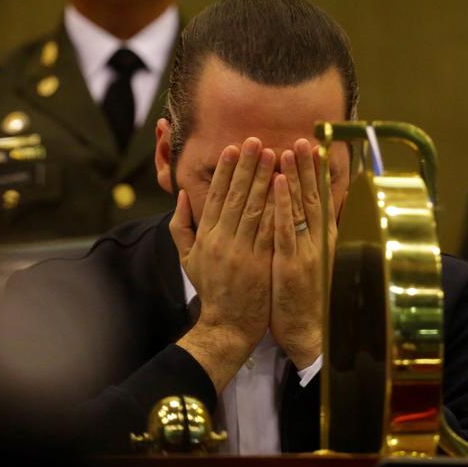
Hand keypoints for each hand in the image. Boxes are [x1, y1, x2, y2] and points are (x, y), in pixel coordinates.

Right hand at [172, 137, 276, 391]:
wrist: (226, 326)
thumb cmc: (211, 291)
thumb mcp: (187, 258)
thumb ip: (181, 226)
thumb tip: (182, 196)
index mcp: (206, 237)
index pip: (216, 196)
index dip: (226, 171)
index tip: (234, 148)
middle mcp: (222, 240)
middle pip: (236, 196)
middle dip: (247, 166)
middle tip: (256, 140)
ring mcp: (242, 252)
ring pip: (254, 208)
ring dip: (265, 179)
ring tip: (274, 155)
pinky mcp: (260, 263)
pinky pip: (270, 229)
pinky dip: (277, 207)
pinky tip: (285, 189)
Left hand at [270, 139, 330, 369]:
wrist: (309, 332)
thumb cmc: (306, 297)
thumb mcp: (313, 263)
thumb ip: (313, 236)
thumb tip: (315, 211)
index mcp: (322, 239)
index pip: (320, 198)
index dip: (315, 172)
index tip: (312, 146)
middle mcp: (319, 240)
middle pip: (314, 195)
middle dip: (307, 166)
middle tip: (303, 137)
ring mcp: (307, 250)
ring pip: (301, 206)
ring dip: (295, 176)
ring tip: (289, 149)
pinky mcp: (292, 264)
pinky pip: (285, 229)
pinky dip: (282, 205)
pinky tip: (277, 184)